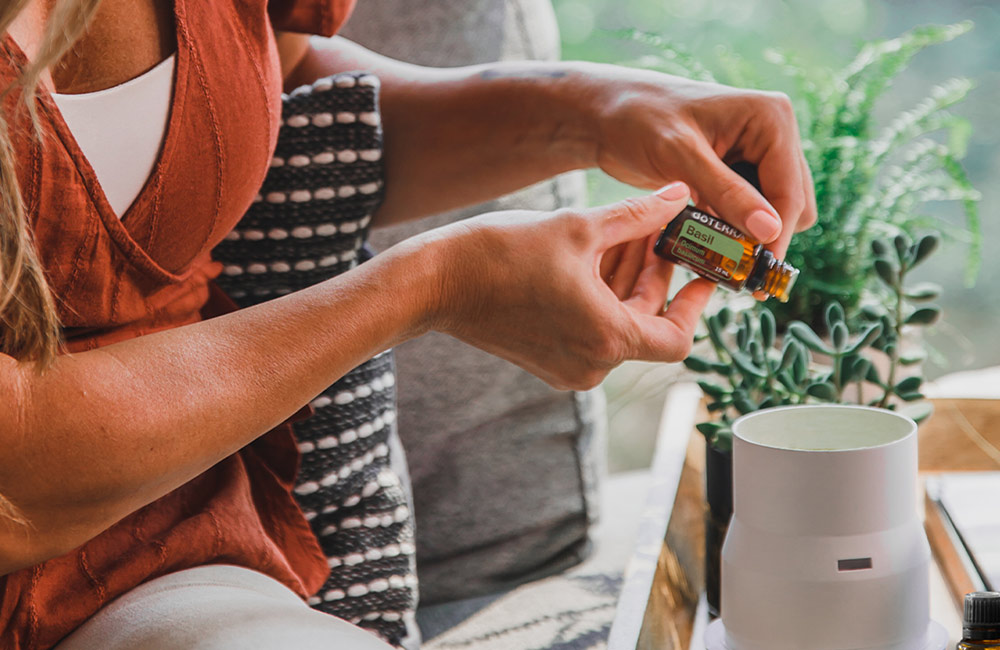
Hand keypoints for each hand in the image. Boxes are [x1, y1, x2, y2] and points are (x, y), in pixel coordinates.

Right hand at [422, 182, 714, 389]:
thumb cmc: (500, 254)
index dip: (696, 302)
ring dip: (626, 280)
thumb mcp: (579, 228)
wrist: (433, 283)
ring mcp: (565, 365)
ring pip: (617, 323)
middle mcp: (591, 364)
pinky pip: (590, 329)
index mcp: (607, 338)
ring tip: (629, 231)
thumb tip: (679, 196)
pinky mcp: (544, 358)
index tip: (703, 271)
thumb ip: (638, 216)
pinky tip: (596, 252)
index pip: (677, 336)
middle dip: (655, 274)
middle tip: (662, 229)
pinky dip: (600, 295)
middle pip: (645, 322)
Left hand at [573, 64, 816, 256]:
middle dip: (764, 238)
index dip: (776, 236)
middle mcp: (772, 133)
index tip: (756, 278)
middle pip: (791, 205)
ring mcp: (755, 153)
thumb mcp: (680, 156)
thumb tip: (770, 230)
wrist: (605, 113)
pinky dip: (730, 229)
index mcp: (771, 118)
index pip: (790, 191)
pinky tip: (704, 243)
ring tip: (715, 259)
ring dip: (747, 236)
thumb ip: (726, 192)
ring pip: (772, 212)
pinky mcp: (735, 171)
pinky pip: (747, 211)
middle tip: (732, 272)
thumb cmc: (637, 118)